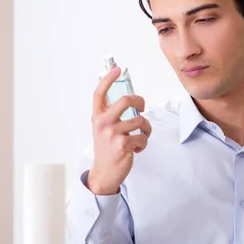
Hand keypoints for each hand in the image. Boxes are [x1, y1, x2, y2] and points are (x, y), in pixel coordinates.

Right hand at [87, 66, 151, 194]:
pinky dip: (144, 143)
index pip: (99, 93)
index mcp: (97, 117)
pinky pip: (142, 137)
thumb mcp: (104, 129)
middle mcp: (102, 123)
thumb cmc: (107, 149)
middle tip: (143, 108)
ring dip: (146, 129)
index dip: (108, 79)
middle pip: (126, 100)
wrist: (104, 173)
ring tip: (141, 136)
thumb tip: (131, 101)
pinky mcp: (122, 145)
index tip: (117, 70)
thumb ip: (112, 115)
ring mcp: (112, 134)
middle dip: (141, 102)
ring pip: (140, 121)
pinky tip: (136, 149)